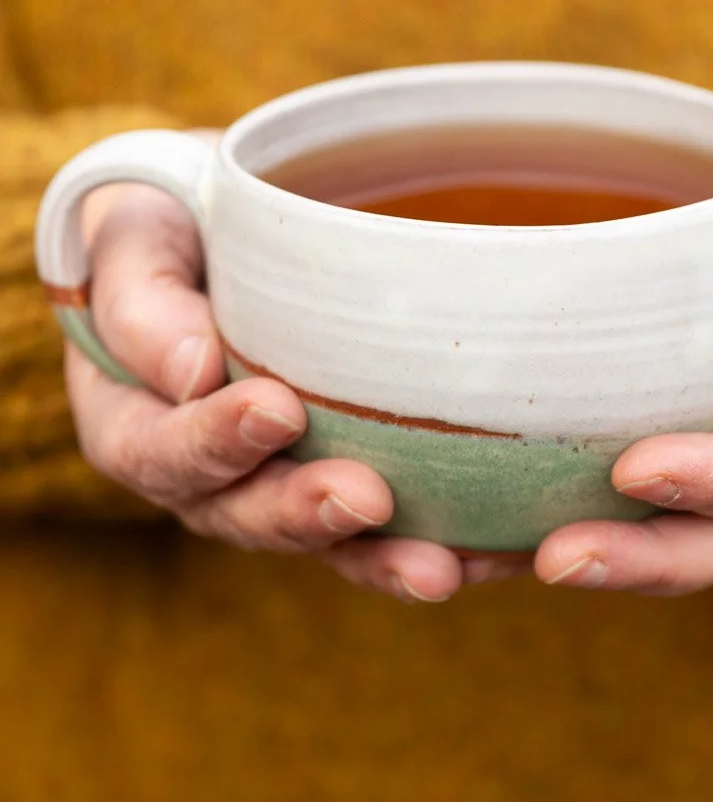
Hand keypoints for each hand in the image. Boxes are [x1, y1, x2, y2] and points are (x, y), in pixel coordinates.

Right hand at [66, 150, 475, 603]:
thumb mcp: (134, 241)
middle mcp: (201, 476)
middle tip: (366, 498)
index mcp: (133, 423)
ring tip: (437, 568)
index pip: (160, 451)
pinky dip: (437, 543)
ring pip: (321, 541)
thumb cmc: (169, 233)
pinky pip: (381, 531)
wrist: (222, 242)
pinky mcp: (339, 482)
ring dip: (378, 556)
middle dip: (305, 512)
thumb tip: (191, 369)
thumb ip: (143, 298)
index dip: (215, 441)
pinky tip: (489, 556)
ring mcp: (273, 486)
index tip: (277, 409)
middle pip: (244, 515)